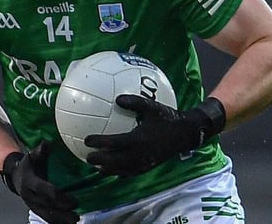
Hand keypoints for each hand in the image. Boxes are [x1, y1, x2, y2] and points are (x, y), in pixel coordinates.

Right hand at [1, 141, 78, 223]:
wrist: (16, 176)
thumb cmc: (29, 165)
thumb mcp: (32, 155)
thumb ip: (41, 150)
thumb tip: (48, 143)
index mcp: (29, 181)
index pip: (42, 189)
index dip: (56, 194)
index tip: (70, 198)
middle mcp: (29, 195)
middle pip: (46, 205)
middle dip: (61, 210)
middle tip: (76, 211)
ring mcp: (32, 204)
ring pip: (46, 214)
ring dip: (60, 219)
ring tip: (75, 220)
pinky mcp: (35, 210)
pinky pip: (46, 217)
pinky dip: (56, 221)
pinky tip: (67, 222)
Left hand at [84, 95, 225, 176]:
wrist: (185, 134)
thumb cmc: (167, 117)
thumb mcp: (152, 106)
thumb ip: (134, 102)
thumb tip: (117, 98)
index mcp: (137, 139)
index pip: (112, 143)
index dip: (98, 143)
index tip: (86, 140)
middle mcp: (138, 154)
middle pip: (112, 161)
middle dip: (97, 160)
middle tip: (87, 156)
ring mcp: (143, 163)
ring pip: (120, 170)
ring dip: (106, 169)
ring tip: (96, 166)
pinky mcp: (148, 167)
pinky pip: (130, 172)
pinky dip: (119, 172)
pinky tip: (113, 168)